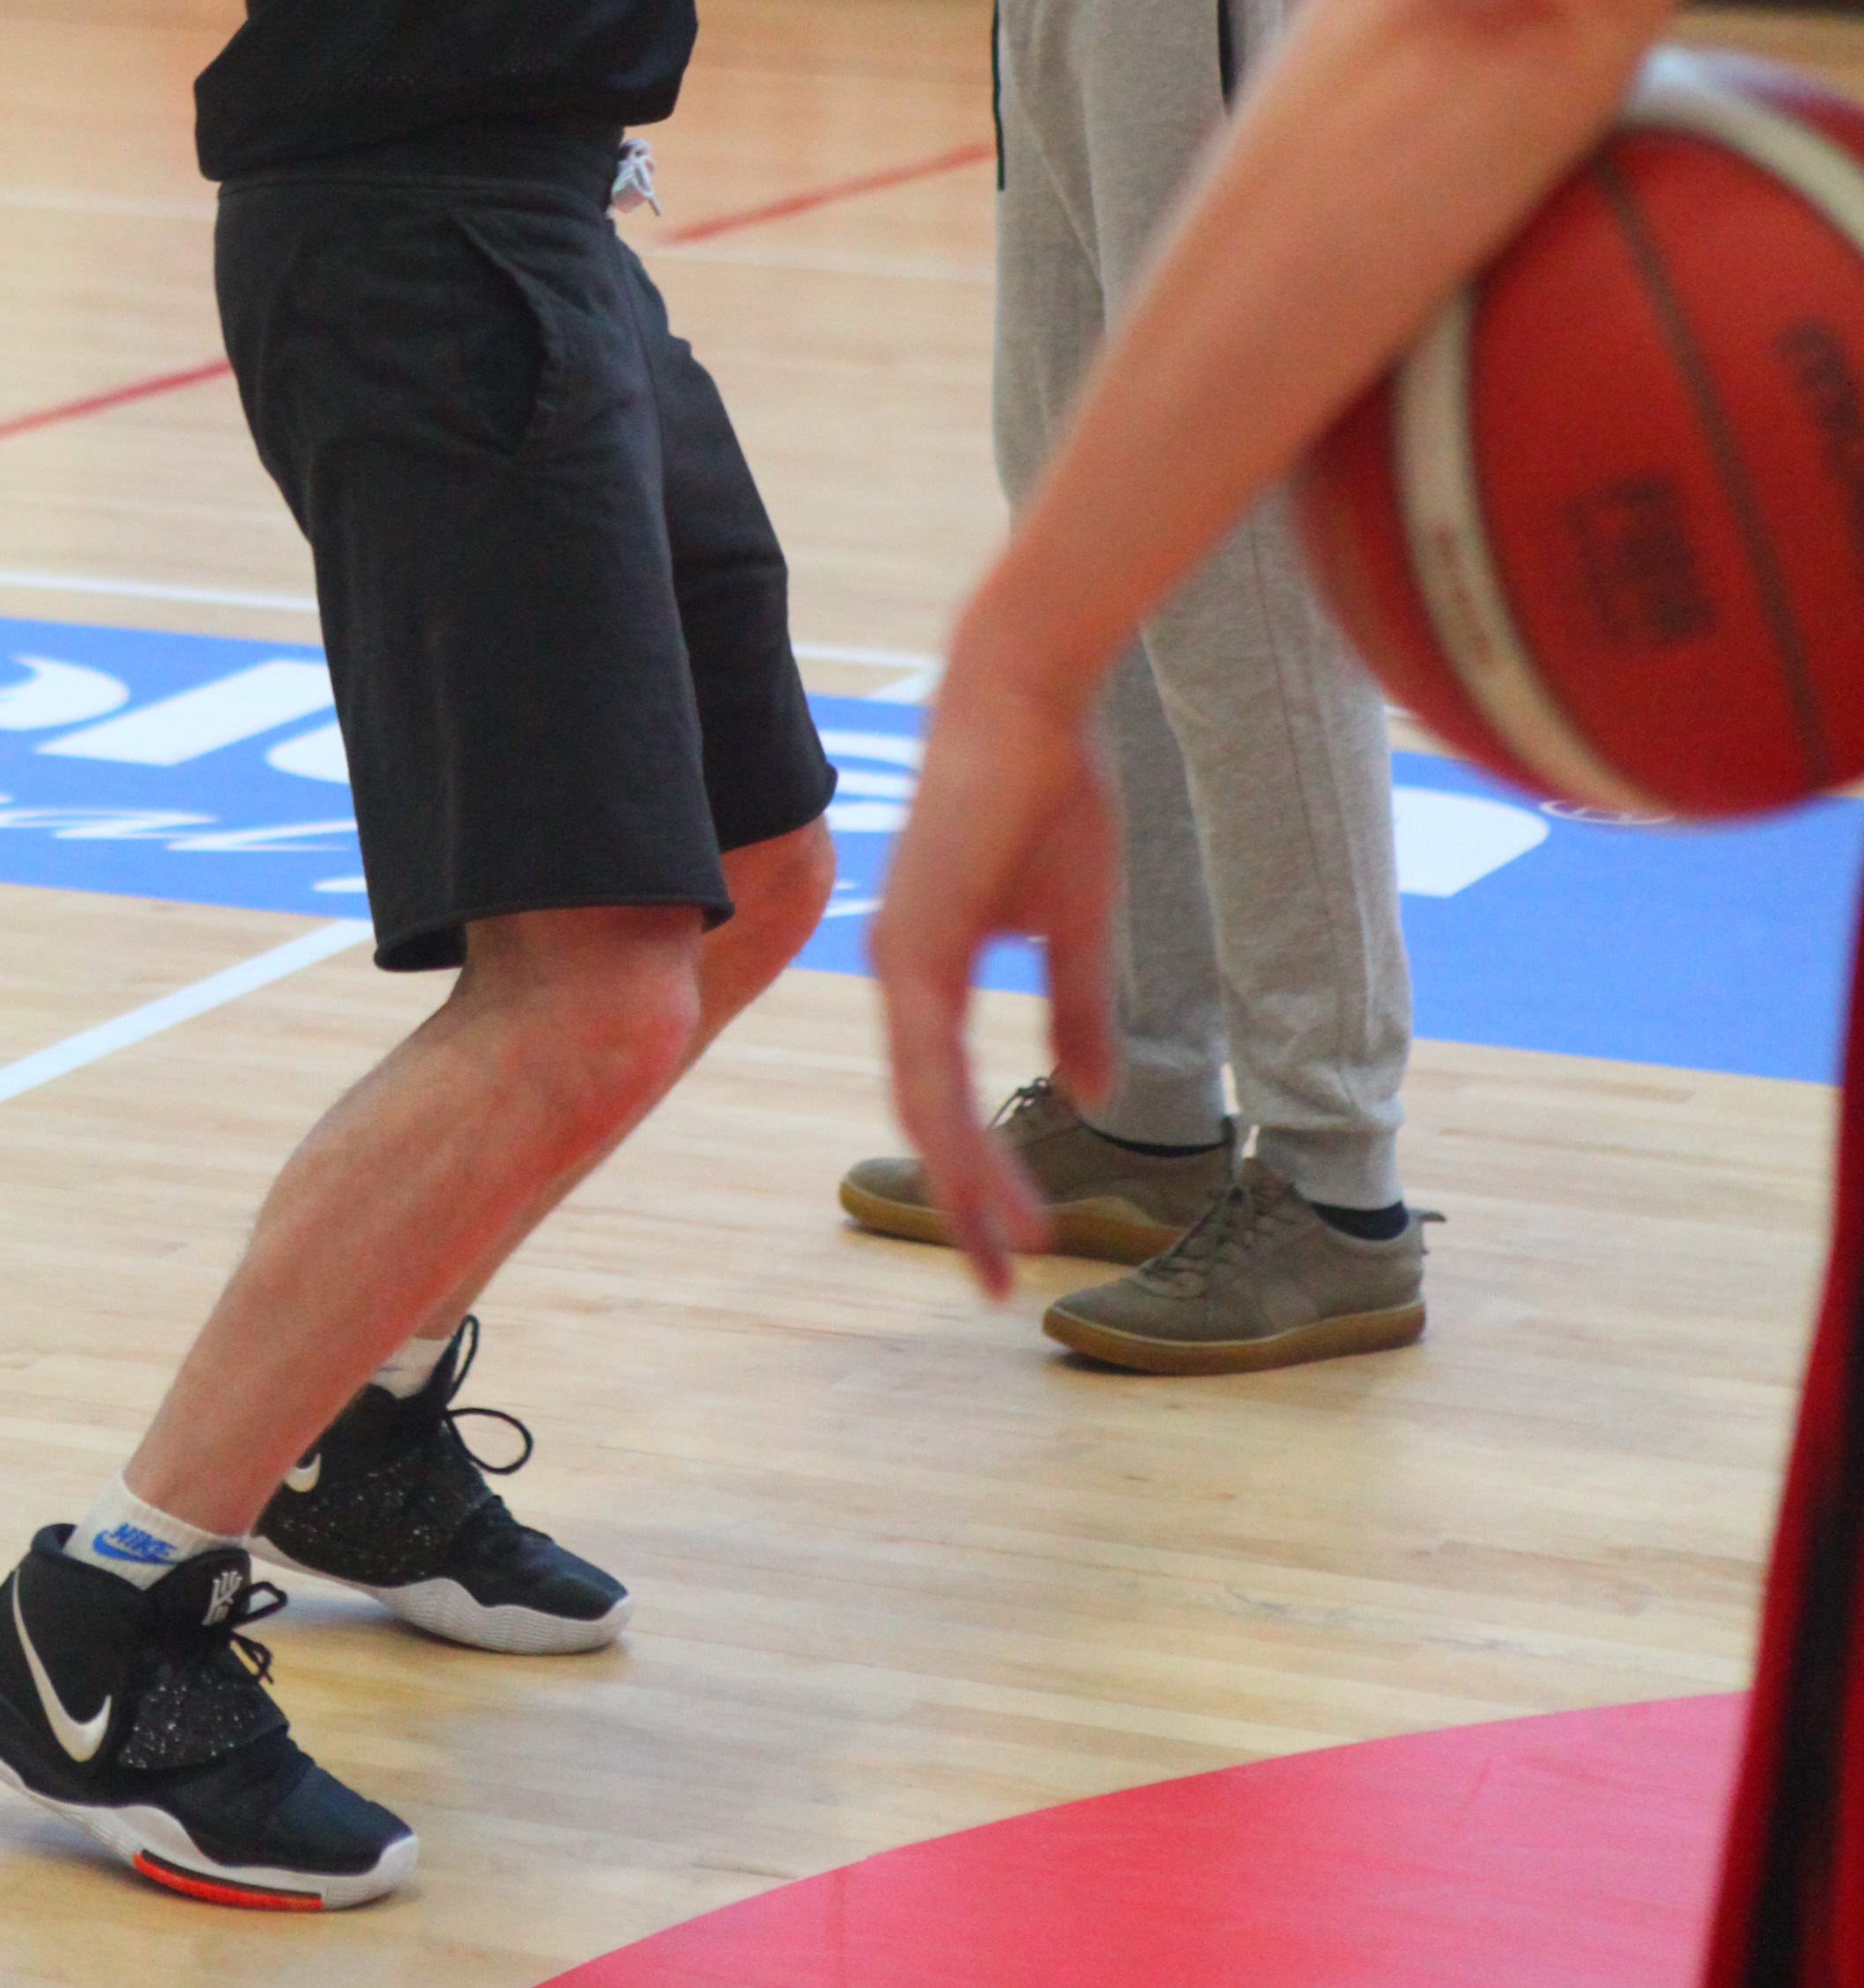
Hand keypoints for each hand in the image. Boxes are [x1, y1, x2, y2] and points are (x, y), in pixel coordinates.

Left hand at [871, 649, 1122, 1297]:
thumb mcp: (1075, 926)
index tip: (1015, 1241)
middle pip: (925, 1117)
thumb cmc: (1051, 794)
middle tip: (998, 1285)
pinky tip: (989, 1180)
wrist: (1028, 701)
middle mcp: (902, 971)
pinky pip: (929, 1060)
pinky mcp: (916, 942)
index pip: (943, 1095)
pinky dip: (955, 1128)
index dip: (976, 1171)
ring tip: (1005, 1252)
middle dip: (964, 1204)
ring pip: (923, 1104)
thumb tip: (1085, 1092)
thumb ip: (1075, 1010)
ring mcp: (901, 959)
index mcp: (929, 967)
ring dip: (965, 1184)